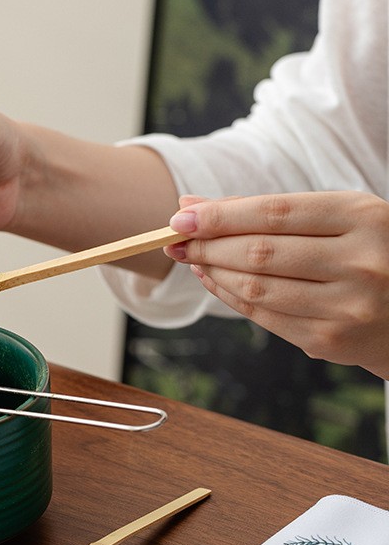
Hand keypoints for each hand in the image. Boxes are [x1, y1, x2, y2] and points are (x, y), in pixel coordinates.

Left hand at [164, 191, 388, 379]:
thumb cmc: (369, 251)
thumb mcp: (336, 216)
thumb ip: (268, 210)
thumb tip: (192, 204)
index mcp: (363, 217)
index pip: (274, 213)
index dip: (220, 216)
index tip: (180, 217)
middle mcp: (359, 262)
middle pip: (259, 252)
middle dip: (207, 246)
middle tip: (176, 241)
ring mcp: (345, 306)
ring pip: (256, 288)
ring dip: (213, 272)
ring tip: (193, 259)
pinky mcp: (328, 340)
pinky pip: (262, 316)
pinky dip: (229, 296)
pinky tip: (213, 280)